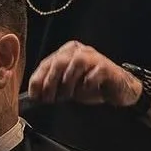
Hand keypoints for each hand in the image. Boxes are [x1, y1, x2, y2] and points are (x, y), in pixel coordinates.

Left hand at [26, 41, 142, 107]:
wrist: (116, 90)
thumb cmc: (89, 87)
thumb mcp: (66, 86)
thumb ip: (52, 86)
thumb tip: (34, 95)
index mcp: (66, 52)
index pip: (47, 63)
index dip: (38, 80)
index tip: (34, 96)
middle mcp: (79, 51)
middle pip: (59, 62)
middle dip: (51, 82)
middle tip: (48, 99)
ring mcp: (94, 57)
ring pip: (76, 64)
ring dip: (68, 84)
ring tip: (67, 96)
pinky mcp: (106, 67)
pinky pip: (93, 75)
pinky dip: (86, 85)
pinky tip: (85, 91)